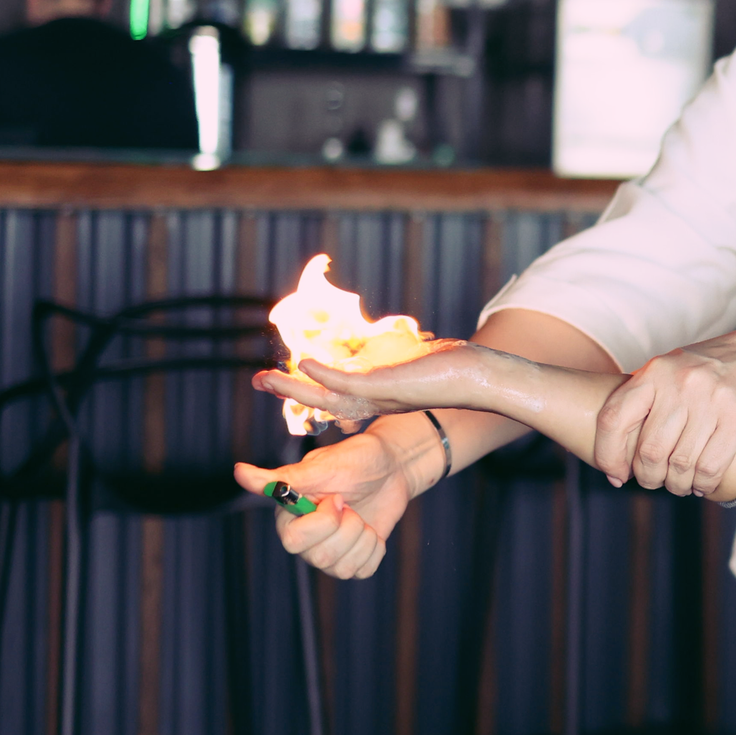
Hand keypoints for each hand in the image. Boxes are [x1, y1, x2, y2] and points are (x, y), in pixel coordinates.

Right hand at [231, 421, 429, 580]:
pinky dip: (374, 549)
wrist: (393, 466)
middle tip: (351, 505)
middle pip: (319, 558)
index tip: (338, 498)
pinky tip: (371, 530)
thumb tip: (238, 471)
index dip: (323, 523)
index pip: (293, 541)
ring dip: (363, 538)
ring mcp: (329, 552)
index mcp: (290, 516)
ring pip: (342, 569)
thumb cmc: (356, 460)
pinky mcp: (353, 559)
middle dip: (347, 530)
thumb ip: (283, 477)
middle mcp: (305, 538)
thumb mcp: (323, 466)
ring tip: (361, 515)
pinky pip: (362, 572)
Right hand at [254, 339, 490, 424]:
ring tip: (265, 379)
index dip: (305, 386)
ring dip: (294, 387)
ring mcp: (378, 396)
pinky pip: (349, 384)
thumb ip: (389, 348)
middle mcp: (372, 400)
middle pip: (321, 400)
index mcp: (376, 393)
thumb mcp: (411, 354)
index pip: (332, 393)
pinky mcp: (387, 387)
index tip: (280, 377)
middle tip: (258, 381)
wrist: (478, 375)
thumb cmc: (450, 364)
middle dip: (288, 390)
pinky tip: (306, 363)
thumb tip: (378, 334)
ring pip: (326, 397)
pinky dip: (326, 375)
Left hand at [595, 340, 735, 495]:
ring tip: (681, 485)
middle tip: (655, 482)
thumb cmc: (706, 372)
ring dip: (677, 485)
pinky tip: (702, 483)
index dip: (608, 455)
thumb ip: (642, 402)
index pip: (614, 419)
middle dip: (649, 477)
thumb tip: (612, 455)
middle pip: (650, 451)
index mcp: (655, 371)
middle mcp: (681, 382)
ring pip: (681, 464)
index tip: (616, 475)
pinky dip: (702, 484)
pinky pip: (710, 467)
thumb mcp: (669, 372)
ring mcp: (712, 399)